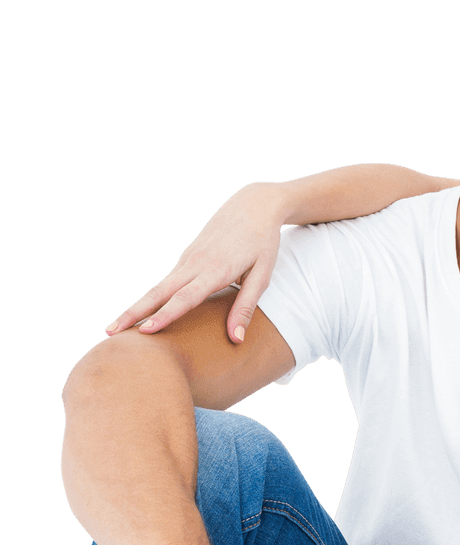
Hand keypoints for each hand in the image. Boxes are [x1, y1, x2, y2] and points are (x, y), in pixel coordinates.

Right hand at [105, 182, 286, 342]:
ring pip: (159, 286)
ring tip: (117, 326)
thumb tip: (236, 339)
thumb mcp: (262, 275)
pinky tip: (142, 310)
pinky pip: (168, 279)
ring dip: (137, 305)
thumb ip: (246, 307)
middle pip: (160, 292)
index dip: (165, 315)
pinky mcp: (188, 255)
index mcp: (215, 269)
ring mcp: (188, 257)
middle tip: (110, 332)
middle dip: (134, 312)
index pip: (186, 298)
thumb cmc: (263, 243)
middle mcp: (195, 263)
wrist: (254, 204)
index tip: (145, 330)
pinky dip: (152, 296)